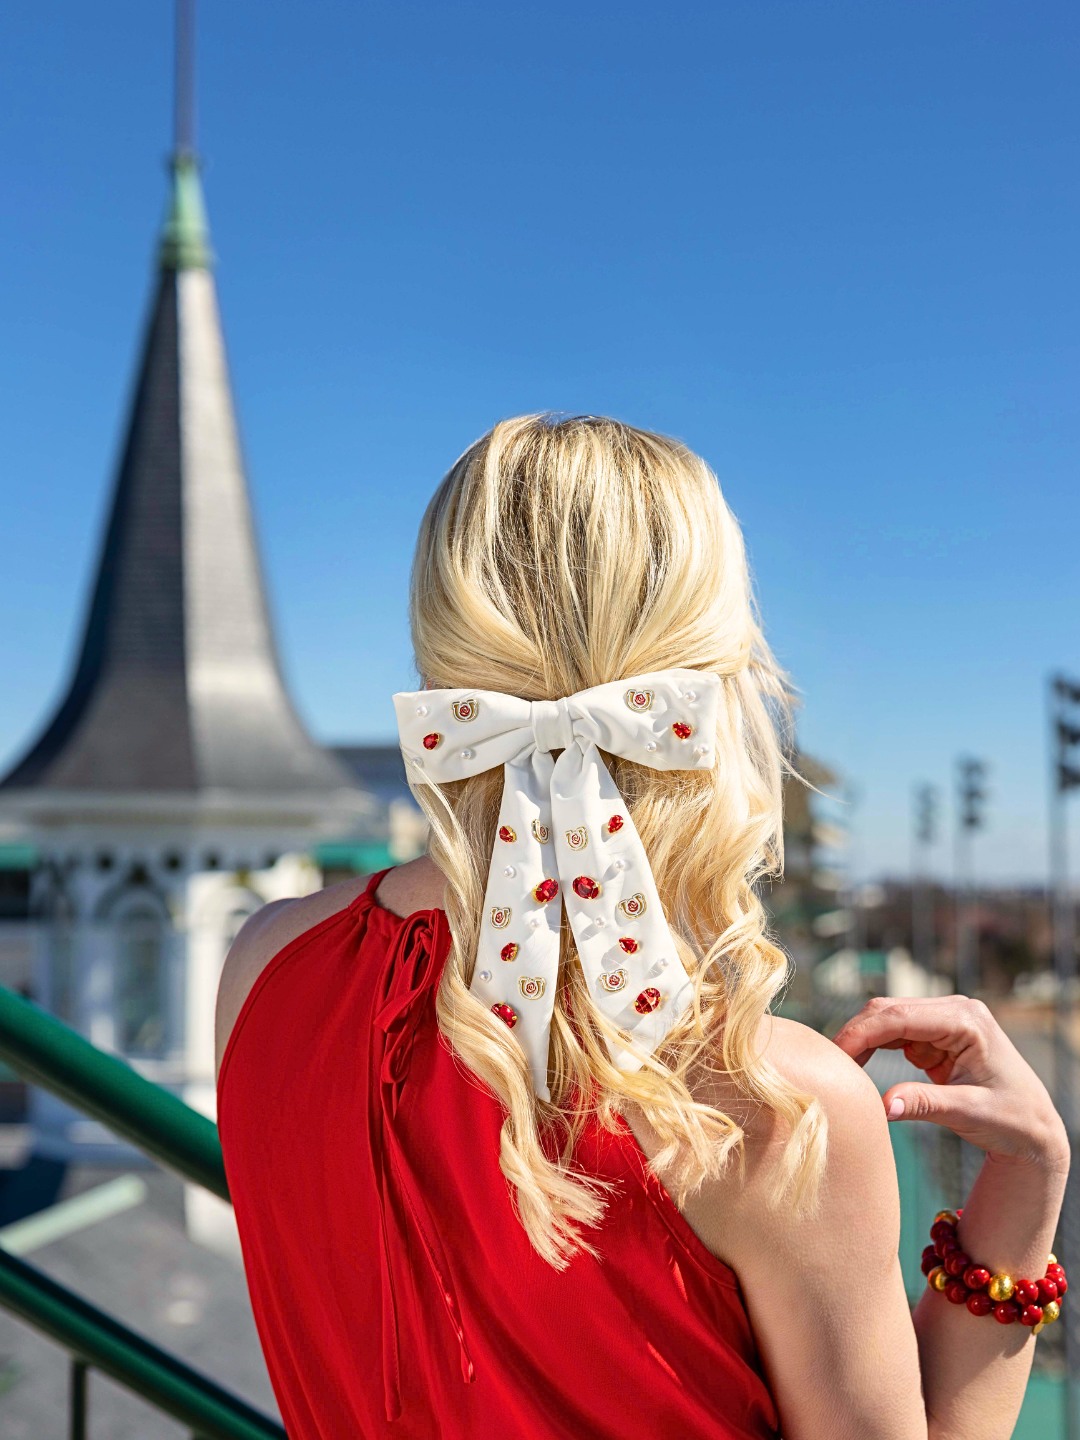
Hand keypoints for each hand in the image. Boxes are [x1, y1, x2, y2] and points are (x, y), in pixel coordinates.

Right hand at [832, 995, 1068, 1170]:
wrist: (1034, 1130)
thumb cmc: (1012, 1120)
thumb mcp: (969, 1113)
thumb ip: (925, 1105)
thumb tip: (882, 1106)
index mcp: (965, 1020)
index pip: (899, 1016)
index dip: (861, 1033)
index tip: (835, 1057)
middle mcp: (954, 1010)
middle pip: (888, 1011)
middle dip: (857, 1034)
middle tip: (830, 1064)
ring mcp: (945, 1020)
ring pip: (887, 1020)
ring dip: (864, 1041)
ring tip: (843, 1068)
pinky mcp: (937, 1035)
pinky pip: (895, 1035)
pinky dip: (876, 1048)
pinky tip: (861, 1067)